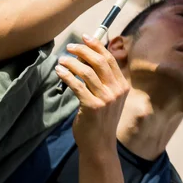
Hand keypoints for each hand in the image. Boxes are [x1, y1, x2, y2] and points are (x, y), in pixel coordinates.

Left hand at [55, 36, 129, 157]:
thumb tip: (90, 57)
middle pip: (99, 61)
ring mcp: (106, 99)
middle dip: (83, 50)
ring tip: (62, 60)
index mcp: (122, 85)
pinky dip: (67, 75)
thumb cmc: (101, 120)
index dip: (97, 45)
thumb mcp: (110, 98)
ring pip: (87, 72)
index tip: (85, 37)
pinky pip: (77, 85)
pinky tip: (59, 72)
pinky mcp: (93, 106)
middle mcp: (117, 90)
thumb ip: (105, 80)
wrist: (100, 145)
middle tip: (70, 47)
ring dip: (72, 63)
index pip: (110, 59)